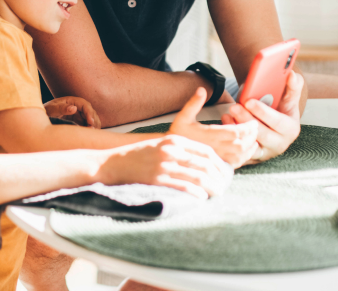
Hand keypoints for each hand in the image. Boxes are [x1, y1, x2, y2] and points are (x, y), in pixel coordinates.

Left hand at [43, 96, 100, 127]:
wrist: (42, 115)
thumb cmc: (47, 110)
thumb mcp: (52, 109)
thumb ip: (61, 108)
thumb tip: (74, 108)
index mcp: (72, 100)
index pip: (85, 105)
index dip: (89, 113)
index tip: (91, 122)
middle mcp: (77, 105)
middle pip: (90, 111)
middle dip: (93, 120)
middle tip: (93, 130)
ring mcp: (78, 112)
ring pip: (89, 117)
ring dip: (93, 124)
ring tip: (92, 132)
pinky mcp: (77, 118)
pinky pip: (86, 123)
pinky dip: (88, 127)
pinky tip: (88, 133)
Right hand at [97, 134, 232, 198]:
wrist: (112, 162)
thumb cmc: (138, 155)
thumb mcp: (160, 144)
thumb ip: (180, 149)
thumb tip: (203, 161)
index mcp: (174, 140)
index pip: (205, 151)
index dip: (219, 164)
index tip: (225, 174)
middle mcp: (171, 151)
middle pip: (205, 164)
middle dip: (219, 177)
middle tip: (225, 186)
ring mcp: (163, 165)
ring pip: (197, 176)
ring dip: (211, 186)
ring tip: (217, 193)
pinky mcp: (157, 179)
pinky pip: (182, 186)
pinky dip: (195, 192)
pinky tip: (202, 197)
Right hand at [168, 88, 258, 167]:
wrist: (171, 154)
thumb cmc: (177, 134)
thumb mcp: (182, 116)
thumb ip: (193, 103)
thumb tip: (202, 89)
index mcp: (208, 136)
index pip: (234, 132)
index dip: (247, 127)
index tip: (253, 122)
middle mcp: (214, 149)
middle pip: (241, 145)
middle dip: (251, 136)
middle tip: (255, 128)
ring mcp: (216, 159)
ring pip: (240, 156)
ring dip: (250, 148)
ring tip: (253, 139)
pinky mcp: (216, 165)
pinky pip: (235, 164)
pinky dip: (244, 157)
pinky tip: (246, 150)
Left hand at [222, 71, 303, 163]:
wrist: (272, 126)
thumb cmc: (280, 110)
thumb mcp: (289, 99)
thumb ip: (293, 87)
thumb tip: (293, 75)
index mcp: (291, 129)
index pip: (277, 122)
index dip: (263, 112)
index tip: (249, 101)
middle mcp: (279, 144)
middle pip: (261, 134)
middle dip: (246, 119)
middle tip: (234, 106)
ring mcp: (265, 152)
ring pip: (249, 143)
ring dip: (237, 128)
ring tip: (228, 113)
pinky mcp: (251, 157)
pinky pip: (239, 150)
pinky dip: (232, 136)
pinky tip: (226, 122)